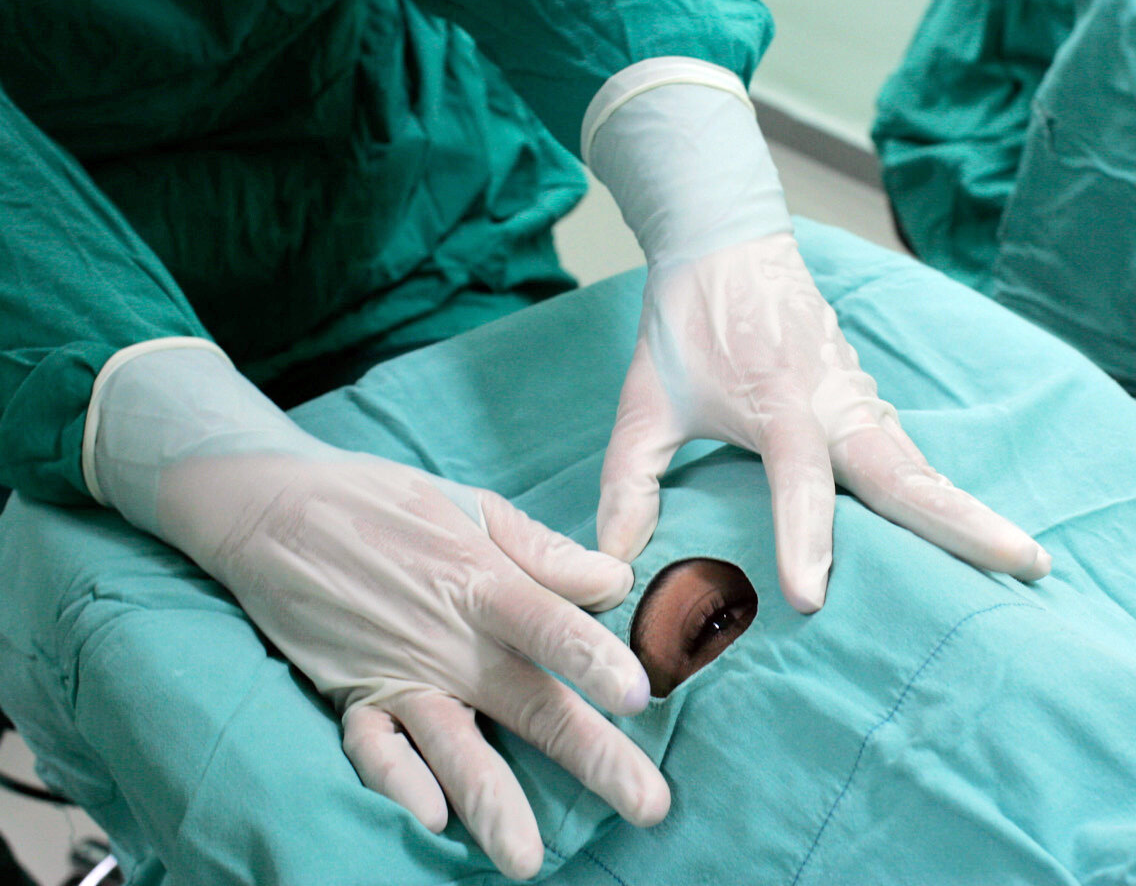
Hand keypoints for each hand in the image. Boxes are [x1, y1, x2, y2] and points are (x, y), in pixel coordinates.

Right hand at [86, 345, 667, 879]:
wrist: (271, 509)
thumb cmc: (385, 503)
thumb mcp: (471, 507)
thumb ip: (543, 550)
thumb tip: (615, 581)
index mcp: (484, 582)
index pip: (550, 625)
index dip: (593, 658)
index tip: (638, 694)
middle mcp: (448, 639)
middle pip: (529, 704)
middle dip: (592, 758)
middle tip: (648, 807)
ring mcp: (398, 674)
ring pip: (455, 747)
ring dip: (493, 805)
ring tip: (528, 860)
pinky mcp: (352, 696)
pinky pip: (372, 750)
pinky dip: (394, 784)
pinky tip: (429, 820)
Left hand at [596, 233, 1049, 612]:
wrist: (725, 241)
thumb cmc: (684, 324)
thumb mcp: (643, 402)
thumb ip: (628, 484)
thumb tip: (616, 565)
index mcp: (777, 403)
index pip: (799, 479)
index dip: (805, 537)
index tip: (813, 597)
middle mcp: (833, 403)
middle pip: (907, 473)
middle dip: (963, 523)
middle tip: (1021, 564)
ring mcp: (859, 398)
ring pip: (922, 465)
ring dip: (971, 511)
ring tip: (1026, 560)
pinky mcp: (867, 397)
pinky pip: (910, 454)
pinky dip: (944, 494)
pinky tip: (975, 531)